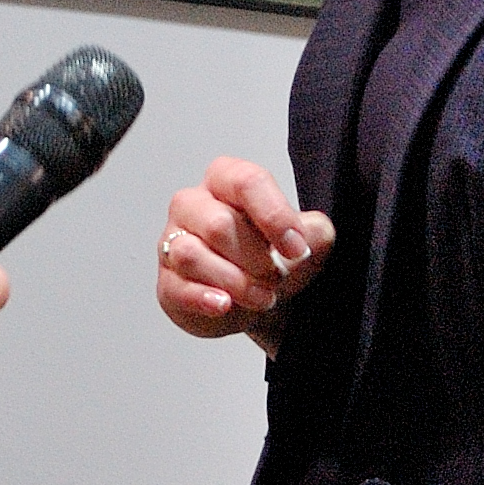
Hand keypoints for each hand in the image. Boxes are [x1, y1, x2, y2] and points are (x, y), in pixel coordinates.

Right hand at [156, 157, 333, 354]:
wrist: (260, 301)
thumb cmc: (274, 259)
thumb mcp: (306, 241)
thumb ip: (315, 232)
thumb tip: (310, 236)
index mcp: (225, 180)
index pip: (245, 182)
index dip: (274, 216)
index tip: (297, 248)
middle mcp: (192, 205)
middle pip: (218, 224)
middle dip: (256, 258)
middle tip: (276, 276)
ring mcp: (172, 243)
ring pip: (192, 256)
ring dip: (236, 282)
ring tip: (262, 297)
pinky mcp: (168, 282)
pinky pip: (178, 288)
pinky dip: (204, 298)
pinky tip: (225, 304)